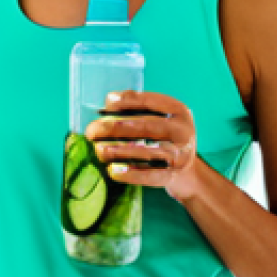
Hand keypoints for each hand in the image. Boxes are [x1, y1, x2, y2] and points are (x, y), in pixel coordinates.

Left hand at [84, 90, 199, 200]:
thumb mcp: (157, 117)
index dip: (128, 101)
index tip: (108, 102)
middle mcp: (183, 130)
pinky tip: (112, 171)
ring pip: (148, 151)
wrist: (185, 170)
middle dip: (114, 127)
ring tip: (99, 150)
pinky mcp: (174, 175)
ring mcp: (182, 154)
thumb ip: (136, 108)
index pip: (151, 102)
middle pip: (146, 126)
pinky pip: (151, 175)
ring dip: (120, 151)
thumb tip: (110, 102)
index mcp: (178, 111)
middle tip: (91, 130)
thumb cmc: (161, 137)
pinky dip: (130, 174)